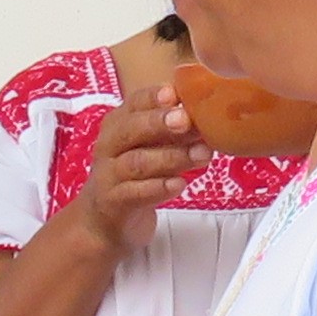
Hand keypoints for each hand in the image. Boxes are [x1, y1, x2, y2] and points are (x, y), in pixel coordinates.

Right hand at [53, 92, 203, 254]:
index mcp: (119, 123)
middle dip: (159, 123)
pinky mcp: (113, 203)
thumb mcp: (151, 147)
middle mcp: (109, 145)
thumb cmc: (136, 175)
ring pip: (137, 162)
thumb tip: (212, 112)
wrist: (104, 221)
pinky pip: (135, 194)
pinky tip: (180, 184)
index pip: (134, 103)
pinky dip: (158, 188)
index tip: (176, 94)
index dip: (154, 97)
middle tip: (187, 121)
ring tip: (202, 155)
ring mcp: (109, 175)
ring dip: (171, 157)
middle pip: (131, 129)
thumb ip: (173, 131)